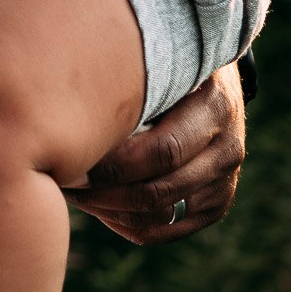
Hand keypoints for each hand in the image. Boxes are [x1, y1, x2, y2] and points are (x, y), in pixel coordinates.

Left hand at [66, 63, 245, 242]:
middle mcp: (227, 150)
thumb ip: (129, 80)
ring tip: (73, 193)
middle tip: (63, 181)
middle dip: (104, 192)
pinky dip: (127, 224)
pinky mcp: (215, 205)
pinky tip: (98, 207)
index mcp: (215, 108)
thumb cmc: (171, 63)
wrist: (214, 81)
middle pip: (158, 190)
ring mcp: (225, 182)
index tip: (73, 158)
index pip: (163, 151)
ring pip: (159, 217)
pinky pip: (166, 231)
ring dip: (109, 210)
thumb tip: (71, 112)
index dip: (115, 163)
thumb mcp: (160, 60)